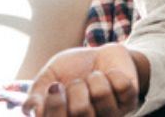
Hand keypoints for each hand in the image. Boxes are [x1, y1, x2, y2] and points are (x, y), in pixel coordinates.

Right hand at [22, 44, 140, 116]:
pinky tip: (111, 76)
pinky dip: (114, 73)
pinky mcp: (130, 102)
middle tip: (78, 82)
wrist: (99, 53)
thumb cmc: (71, 69)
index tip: (54, 86)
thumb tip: (34, 112)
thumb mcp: (48, 78)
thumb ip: (36, 96)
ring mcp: (111, 115)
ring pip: (101, 95)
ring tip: (95, 77)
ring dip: (95, 79)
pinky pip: (122, 86)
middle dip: (76, 87)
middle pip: (80, 110)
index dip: (55, 104)